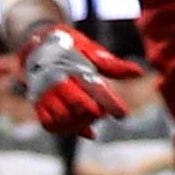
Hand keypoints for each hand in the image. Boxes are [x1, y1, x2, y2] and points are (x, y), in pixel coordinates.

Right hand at [20, 24, 136, 137]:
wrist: (35, 44)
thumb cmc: (70, 47)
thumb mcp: (91, 50)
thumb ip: (113, 65)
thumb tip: (138, 73)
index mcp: (73, 65)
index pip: (94, 88)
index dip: (110, 104)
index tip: (123, 115)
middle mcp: (57, 80)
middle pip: (77, 105)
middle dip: (94, 113)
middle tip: (103, 112)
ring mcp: (45, 93)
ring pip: (63, 118)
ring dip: (81, 123)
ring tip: (93, 118)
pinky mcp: (37, 103)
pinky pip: (49, 124)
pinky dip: (67, 130)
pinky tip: (83, 128)